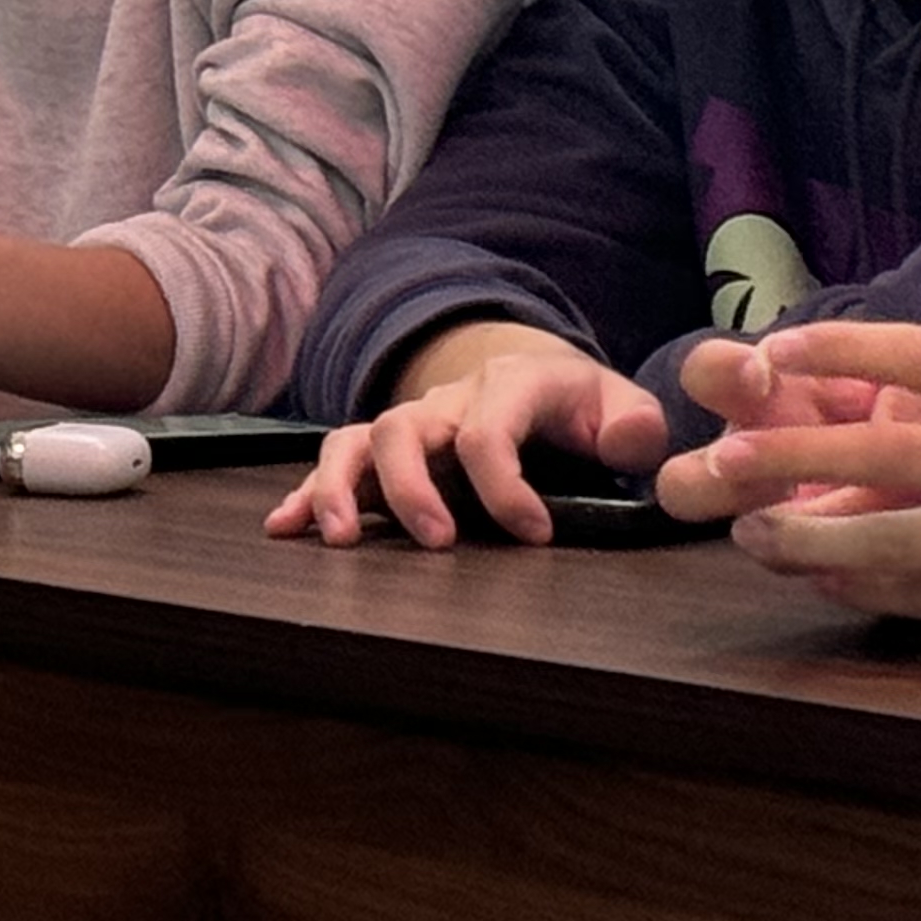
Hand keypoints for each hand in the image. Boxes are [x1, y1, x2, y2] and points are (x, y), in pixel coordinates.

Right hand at [264, 330, 666, 548]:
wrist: (540, 376)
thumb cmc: (582, 406)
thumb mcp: (621, 405)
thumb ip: (635, 424)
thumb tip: (625, 444)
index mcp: (507, 385)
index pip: (488, 430)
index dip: (506, 488)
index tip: (534, 537)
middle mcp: (447, 398)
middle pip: (405, 427)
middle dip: (412, 488)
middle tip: (438, 544)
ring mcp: (412, 422)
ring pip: (357, 437)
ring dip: (341, 487)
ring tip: (340, 540)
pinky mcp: (387, 450)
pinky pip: (336, 458)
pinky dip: (306, 491)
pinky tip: (285, 527)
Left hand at [653, 320, 920, 661]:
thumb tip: (890, 402)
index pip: (920, 352)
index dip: (839, 346)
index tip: (775, 350)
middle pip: (882, 451)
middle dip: (788, 454)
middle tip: (721, 455)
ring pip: (893, 544)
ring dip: (810, 540)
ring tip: (750, 533)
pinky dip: (871, 593)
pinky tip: (824, 584)